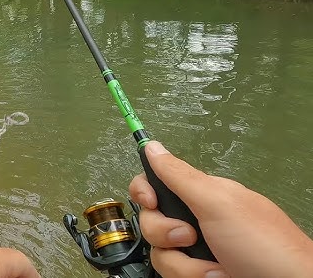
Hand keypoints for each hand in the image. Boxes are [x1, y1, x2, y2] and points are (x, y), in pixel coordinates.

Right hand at [129, 141, 312, 277]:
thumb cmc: (267, 246)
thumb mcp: (219, 203)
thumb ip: (180, 175)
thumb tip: (152, 146)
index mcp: (203, 196)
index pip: (156, 183)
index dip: (145, 191)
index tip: (150, 201)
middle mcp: (197, 222)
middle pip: (151, 220)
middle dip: (165, 232)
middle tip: (192, 236)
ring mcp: (197, 251)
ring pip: (160, 252)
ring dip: (184, 264)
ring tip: (214, 267)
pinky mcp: (196, 274)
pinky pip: (171, 274)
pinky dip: (193, 277)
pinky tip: (217, 276)